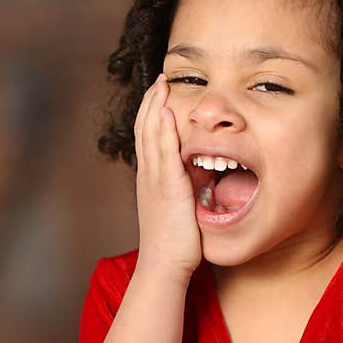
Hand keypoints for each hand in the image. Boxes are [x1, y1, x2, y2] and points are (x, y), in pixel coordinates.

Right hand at [133, 74, 201, 280]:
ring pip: (150, 134)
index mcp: (151, 179)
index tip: (161, 92)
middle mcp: (148, 175)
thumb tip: (197, 177)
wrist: (165, 264)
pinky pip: (163, 152)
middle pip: (145, 127)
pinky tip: (166, 111)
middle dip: (153, 100)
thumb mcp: (178, 208)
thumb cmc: (175, 242)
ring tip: (163, 83)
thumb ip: (184, 189)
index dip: (153, 112)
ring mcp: (155, 180)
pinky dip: (163, 129)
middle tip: (161, 78)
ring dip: (156, 105)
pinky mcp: (167, 187)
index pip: (148, 136)